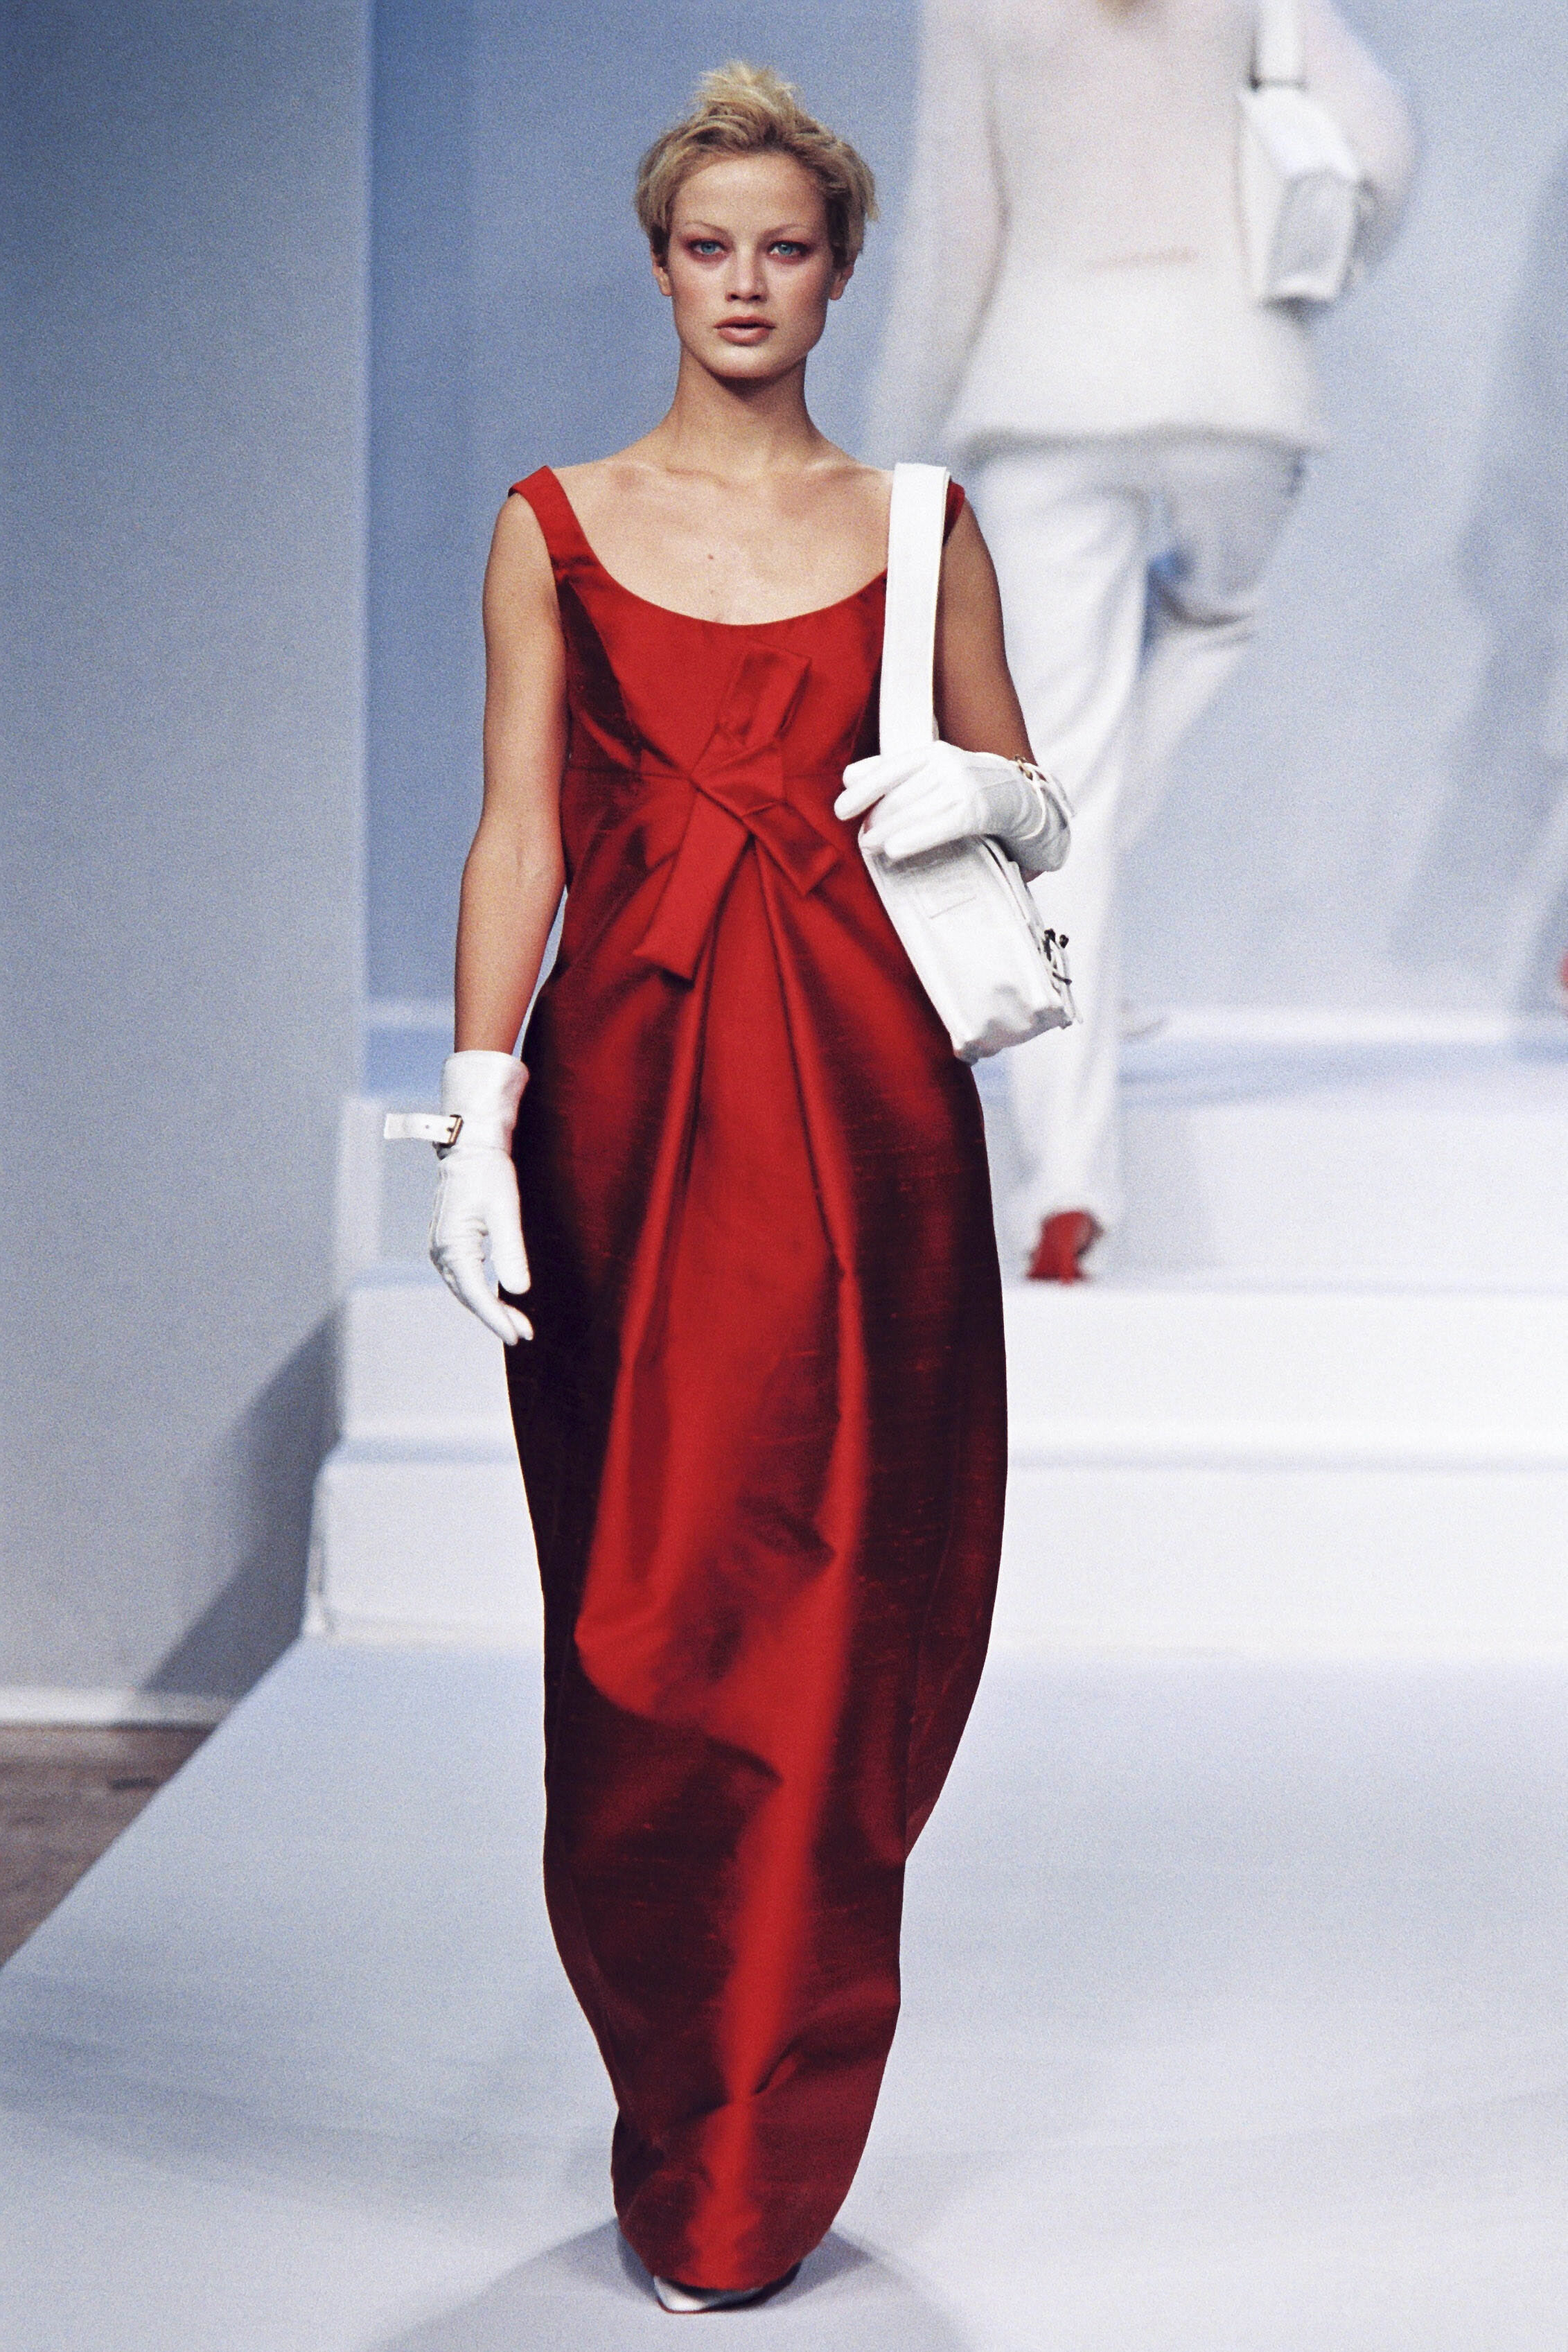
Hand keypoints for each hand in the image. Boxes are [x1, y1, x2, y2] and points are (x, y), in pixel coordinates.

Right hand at [428, 1051, 532, 1344]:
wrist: (469, 1147)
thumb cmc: (488, 1172)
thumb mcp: (505, 1209)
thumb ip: (511, 1251)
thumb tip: (518, 1290)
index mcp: (453, 1246)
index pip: (476, 1295)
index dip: (497, 1319)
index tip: (518, 1336)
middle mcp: (441, 1252)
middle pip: (469, 1297)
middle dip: (496, 1318)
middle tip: (525, 1333)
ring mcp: (441, 1249)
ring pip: (465, 1290)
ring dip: (488, 1308)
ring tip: (516, 1323)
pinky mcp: (447, 1244)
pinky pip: (463, 1278)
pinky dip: (480, 1293)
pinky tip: (498, 1300)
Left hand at [835, 741, 1068, 875]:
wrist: (1023, 800)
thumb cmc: (970, 791)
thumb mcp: (933, 774)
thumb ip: (893, 773)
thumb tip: (848, 777)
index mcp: (932, 752)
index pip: (889, 768)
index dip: (862, 789)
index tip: (842, 810)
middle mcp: (947, 763)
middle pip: (899, 794)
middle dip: (876, 818)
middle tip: (862, 839)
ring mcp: (963, 785)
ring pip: (915, 811)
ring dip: (887, 831)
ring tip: (871, 846)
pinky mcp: (978, 810)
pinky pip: (939, 825)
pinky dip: (914, 838)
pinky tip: (895, 850)